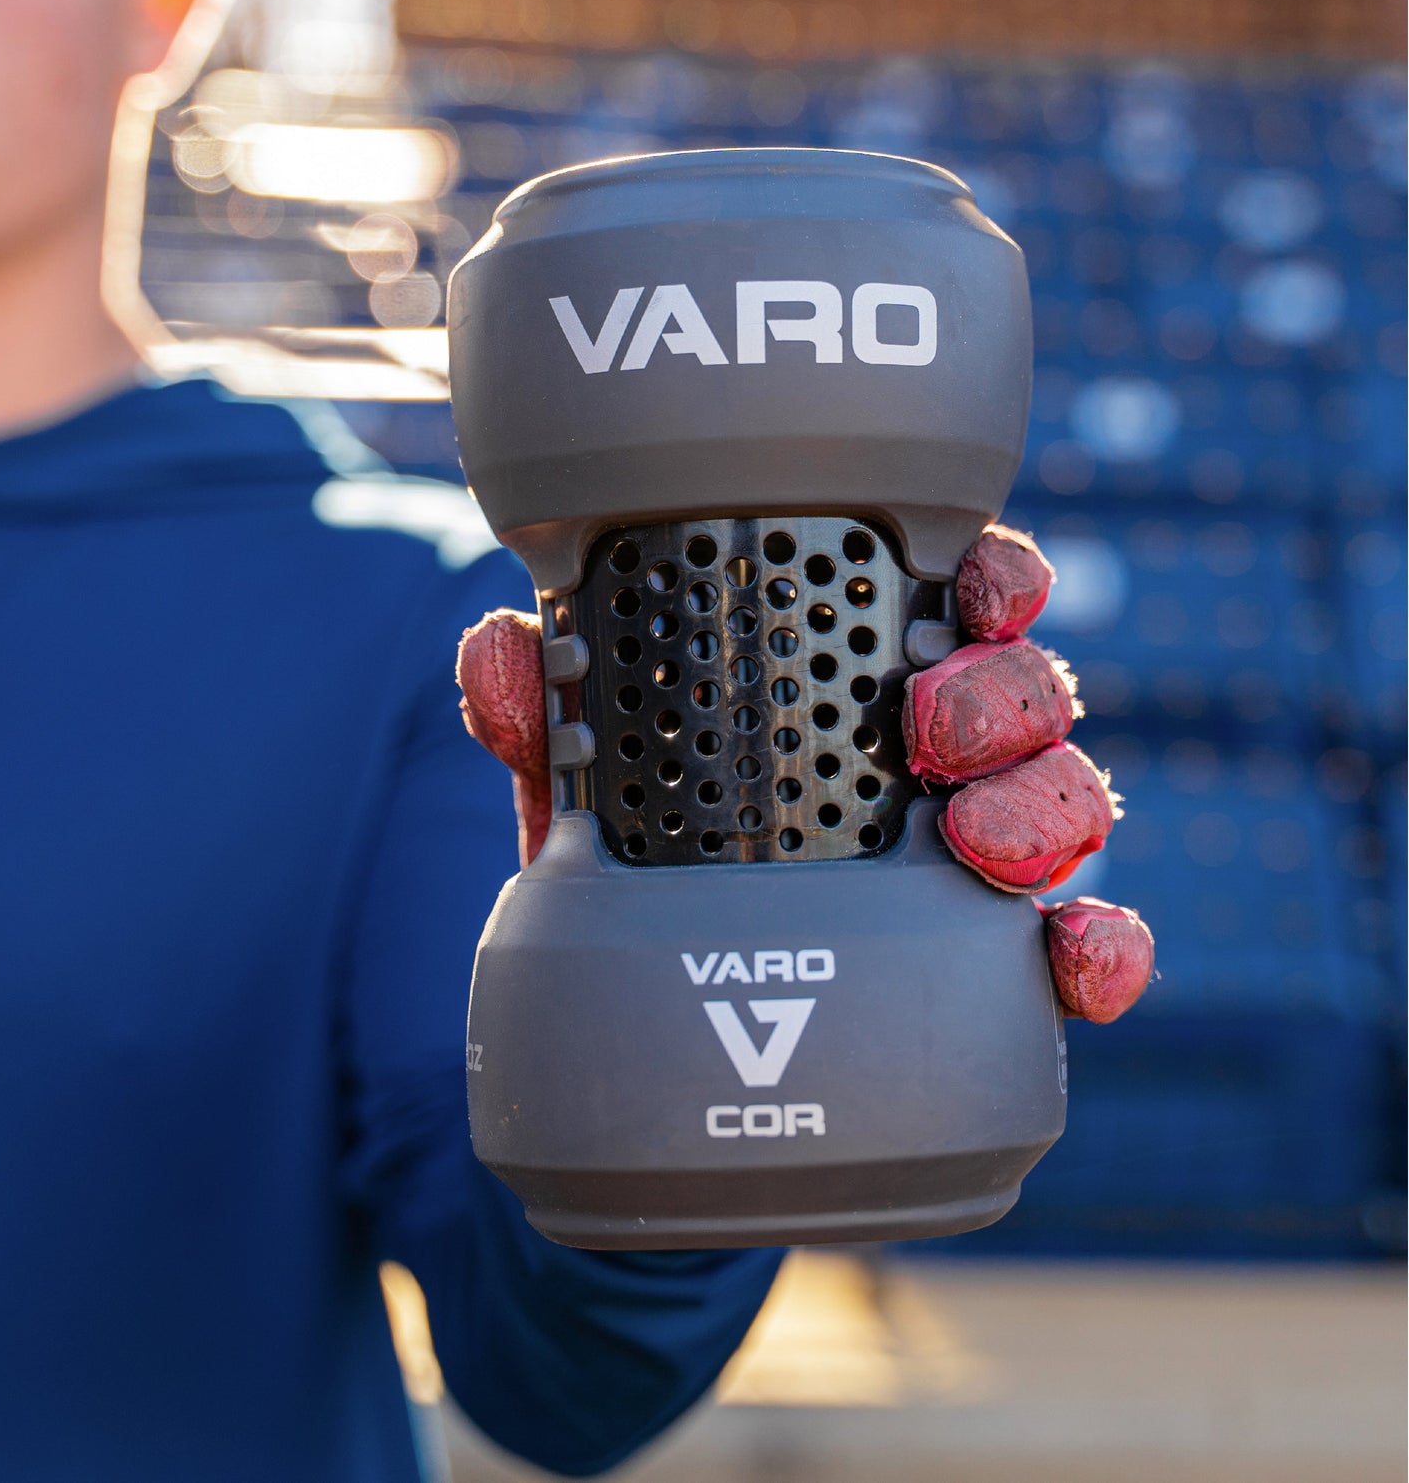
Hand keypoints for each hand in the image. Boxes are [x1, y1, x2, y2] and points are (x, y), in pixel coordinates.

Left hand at [456, 524, 1154, 1025]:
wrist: (639, 1020)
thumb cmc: (633, 863)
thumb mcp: (580, 785)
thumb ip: (540, 715)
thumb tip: (499, 650)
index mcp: (855, 686)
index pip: (952, 605)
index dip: (990, 579)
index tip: (980, 583)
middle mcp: (931, 760)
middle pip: (1022, 696)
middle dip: (1004, 695)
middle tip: (934, 722)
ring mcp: (968, 860)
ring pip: (1060, 805)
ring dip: (1044, 808)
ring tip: (977, 838)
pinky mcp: (990, 967)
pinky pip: (1078, 949)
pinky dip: (1102, 951)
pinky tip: (1077, 963)